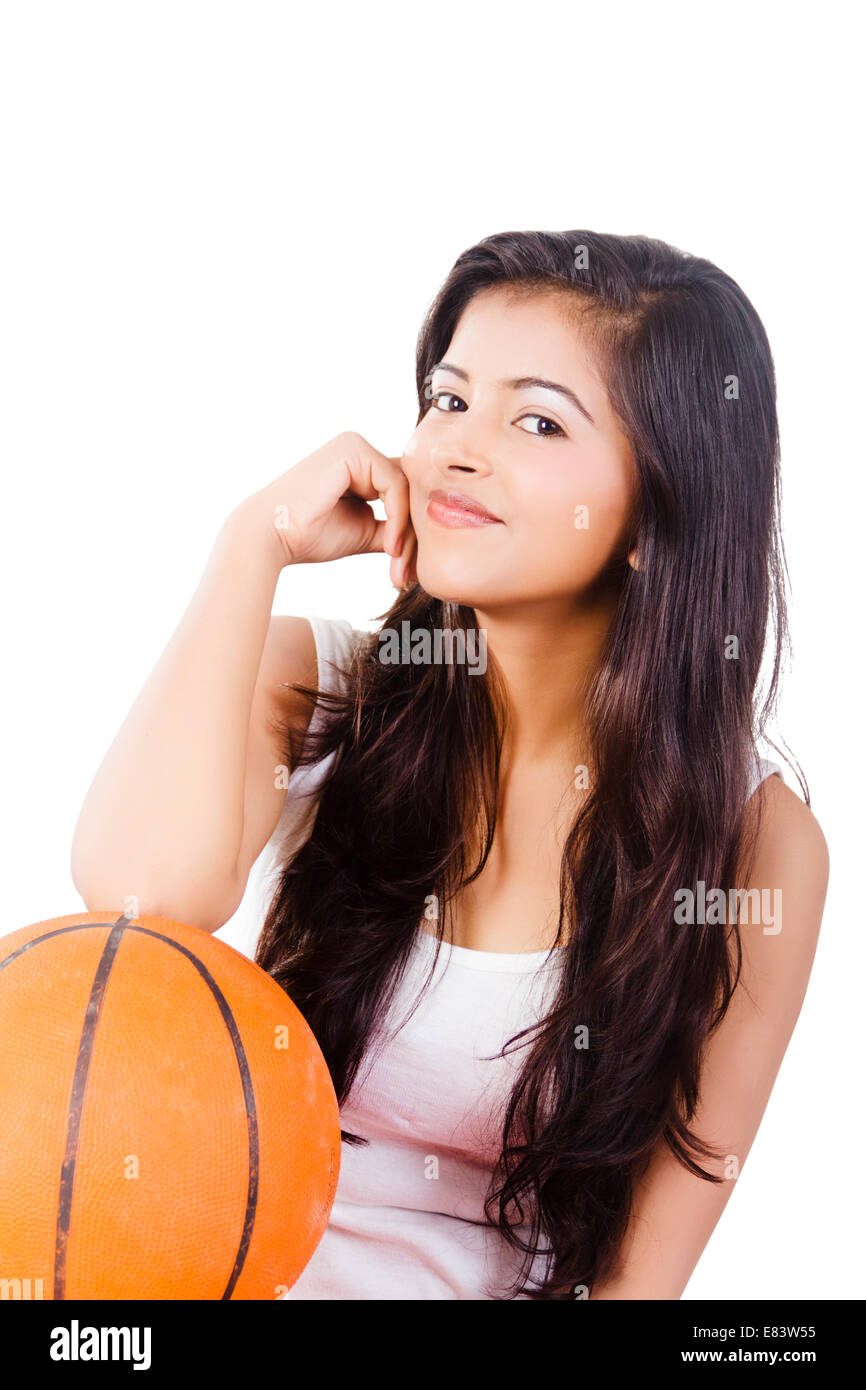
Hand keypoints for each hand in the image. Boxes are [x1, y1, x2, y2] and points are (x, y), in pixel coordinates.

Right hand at [237, 431, 416, 585]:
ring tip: (395, 562)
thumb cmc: (308, 536)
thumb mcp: (364, 532)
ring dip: (407, 530)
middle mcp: (358, 449)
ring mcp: (355, 446)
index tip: (404, 570)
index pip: (402, 492)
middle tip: (406, 573)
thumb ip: (393, 528)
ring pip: (406, 489)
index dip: (409, 529)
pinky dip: (398, 518)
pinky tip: (389, 545)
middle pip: (408, 489)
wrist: (272, 538)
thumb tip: (428, 542)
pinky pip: (395, 485)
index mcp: (358, 466)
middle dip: (412, 533)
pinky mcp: (353, 450)